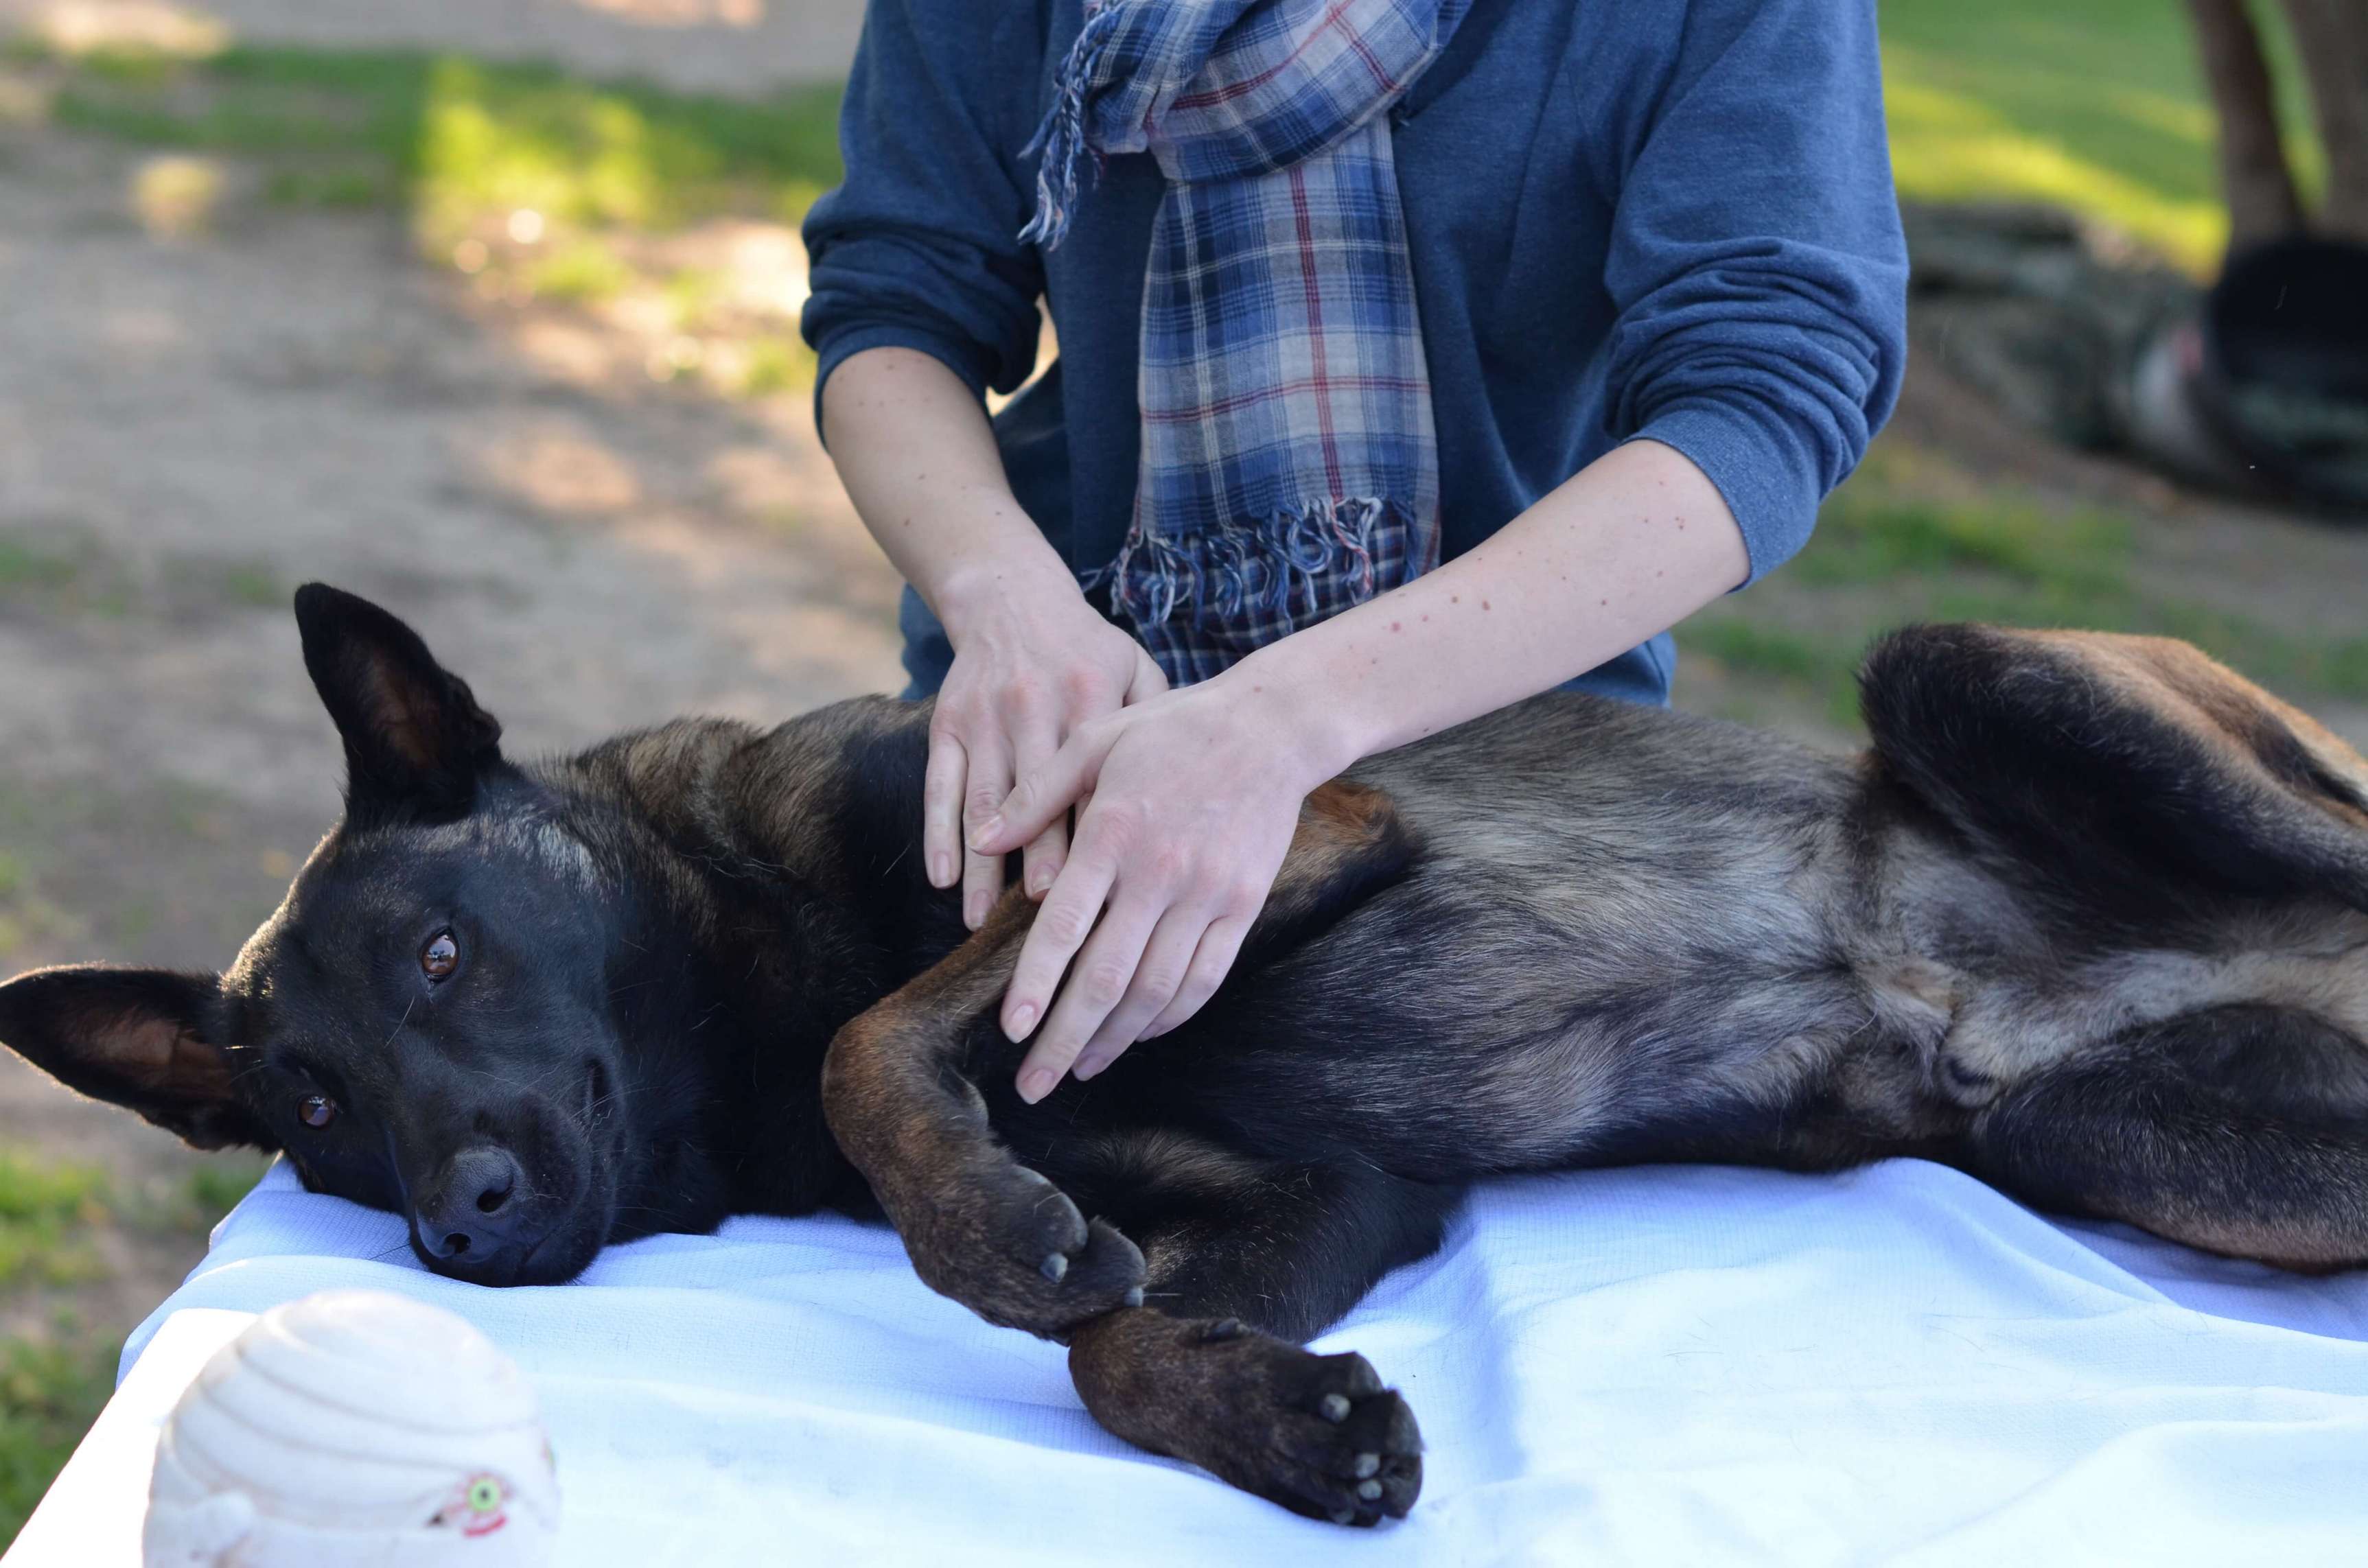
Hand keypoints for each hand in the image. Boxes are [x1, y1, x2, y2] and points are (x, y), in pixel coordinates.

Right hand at [931, 574, 1165, 927]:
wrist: (1013, 598)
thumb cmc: (1089, 650)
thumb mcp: (1134, 668)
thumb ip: (1154, 725)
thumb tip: (1176, 797)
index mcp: (1087, 696)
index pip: (1089, 778)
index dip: (1088, 835)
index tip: (1093, 890)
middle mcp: (1032, 706)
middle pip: (1034, 797)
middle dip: (1037, 861)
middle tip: (1043, 926)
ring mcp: (984, 717)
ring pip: (982, 801)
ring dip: (981, 866)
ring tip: (981, 923)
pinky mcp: (946, 722)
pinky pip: (940, 784)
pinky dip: (938, 832)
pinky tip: (944, 877)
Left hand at [969, 671, 1342, 1100]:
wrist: (1272, 728)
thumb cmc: (1172, 729)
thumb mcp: (1095, 740)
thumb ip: (1035, 795)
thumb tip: (980, 839)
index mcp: (1114, 834)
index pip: (1066, 928)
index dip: (1037, 985)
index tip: (1013, 1032)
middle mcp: (1160, 873)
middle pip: (1108, 979)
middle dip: (1066, 1040)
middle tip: (1034, 1085)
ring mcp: (1208, 895)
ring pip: (1156, 991)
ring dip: (1115, 1039)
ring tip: (1080, 1069)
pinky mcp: (1243, 906)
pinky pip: (1204, 979)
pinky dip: (1170, 1016)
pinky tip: (1139, 1035)